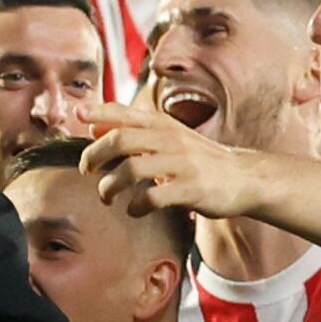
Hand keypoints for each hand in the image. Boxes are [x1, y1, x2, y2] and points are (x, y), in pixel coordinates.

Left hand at [82, 97, 259, 220]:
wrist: (243, 177)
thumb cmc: (200, 160)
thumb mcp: (170, 137)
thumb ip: (135, 132)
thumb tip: (93, 127)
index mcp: (163, 125)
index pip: (125, 112)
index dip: (99, 111)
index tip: (78, 114)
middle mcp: (171, 139)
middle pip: (121, 139)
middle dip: (95, 155)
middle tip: (86, 170)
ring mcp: (182, 164)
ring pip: (133, 169)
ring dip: (110, 186)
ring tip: (106, 196)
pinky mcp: (191, 189)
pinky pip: (153, 197)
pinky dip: (136, 206)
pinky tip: (134, 210)